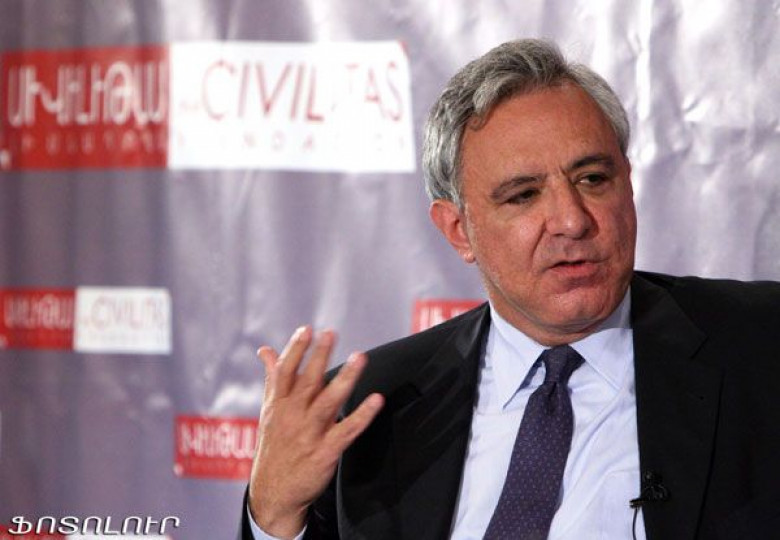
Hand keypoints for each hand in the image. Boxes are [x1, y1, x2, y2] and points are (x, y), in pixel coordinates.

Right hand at [248, 326, 383, 538]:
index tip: (306, 329)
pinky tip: (376, 400)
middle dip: (318, 357)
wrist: (273, 493)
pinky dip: (362, 415)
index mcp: (278, 404)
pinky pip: (347, 430)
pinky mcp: (326, 452)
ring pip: (328, 402)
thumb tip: (265, 350)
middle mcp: (292, 416)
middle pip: (307, 382)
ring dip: (345, 379)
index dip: (295, 350)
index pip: (284, 372)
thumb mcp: (269, 411)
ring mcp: (309, 434)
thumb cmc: (274, 446)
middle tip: (330, 333)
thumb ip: (272, 378)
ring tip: (359, 358)